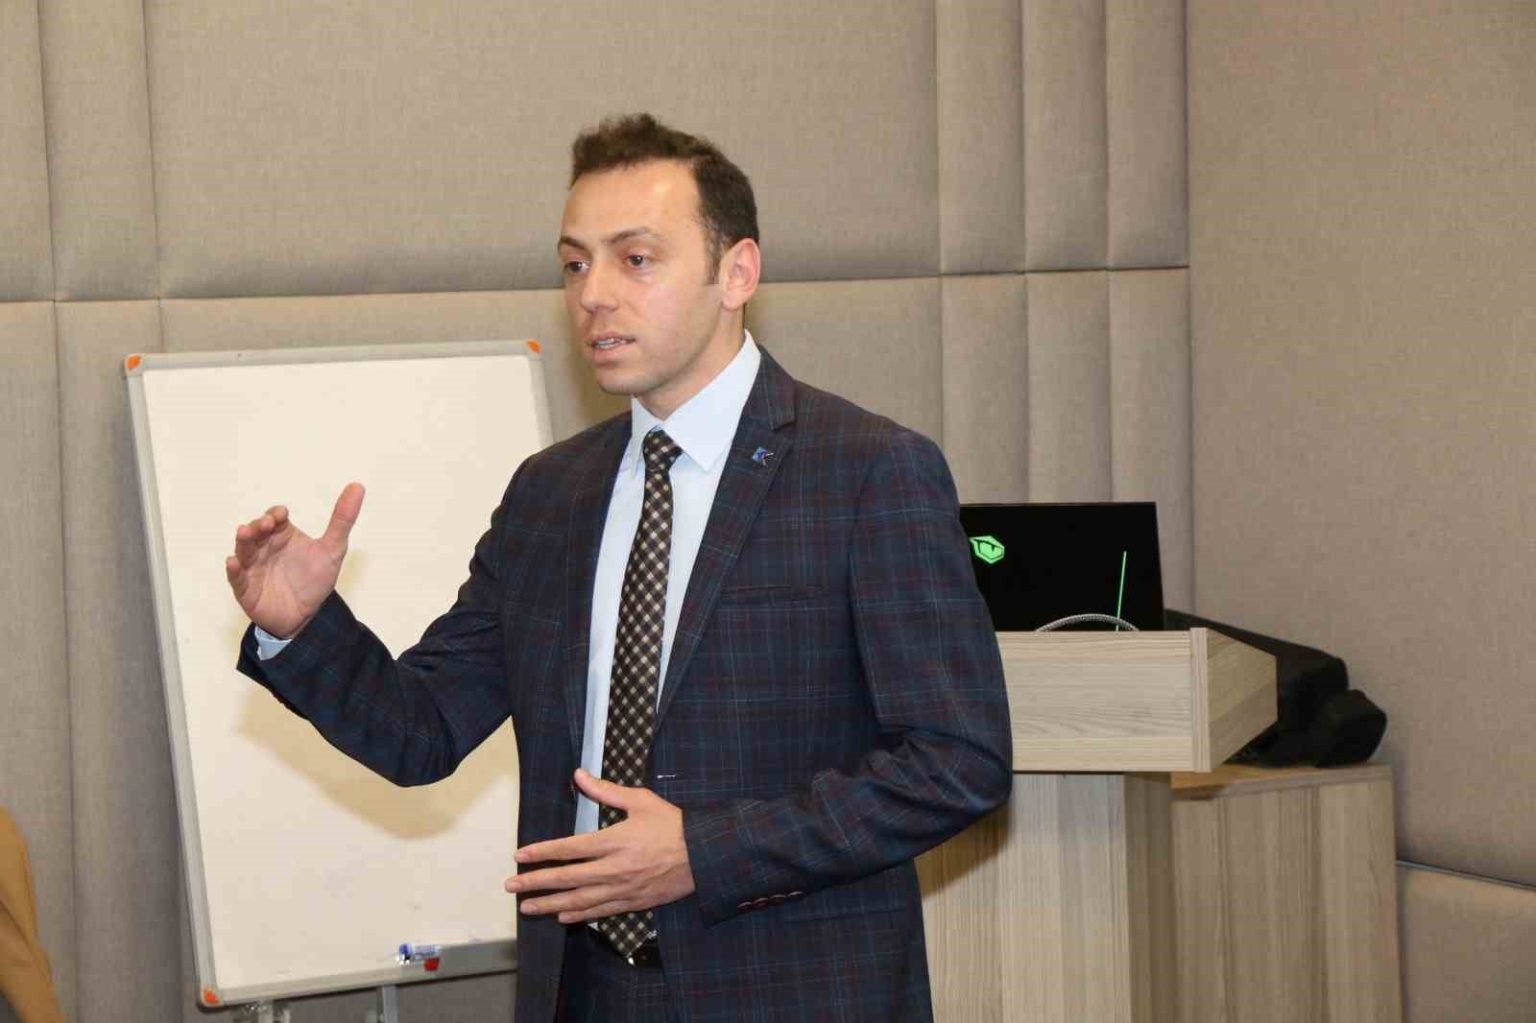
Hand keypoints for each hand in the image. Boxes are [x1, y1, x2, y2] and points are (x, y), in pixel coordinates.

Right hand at [225, 483, 364, 638]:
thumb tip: (358, 486)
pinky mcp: (246, 588)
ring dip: (243, 540)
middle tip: (265, 524)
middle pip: (256, 530)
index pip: (274, 518)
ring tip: (244, 532)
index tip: (282, 515)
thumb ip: (343, 519)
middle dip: (258, 524)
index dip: (275, 514)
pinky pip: (236, 577)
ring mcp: (253, 566)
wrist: (306, 616)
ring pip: (244, 549)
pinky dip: (233, 570)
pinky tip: (233, 562)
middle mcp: (264, 547)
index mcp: (282, 535)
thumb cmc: (314, 580)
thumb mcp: (333, 549)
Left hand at [505, 769, 695, 923]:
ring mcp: (621, 889)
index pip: (568, 848)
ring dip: (548, 904)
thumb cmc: (672, 824)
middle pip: (565, 878)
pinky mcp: (632, 902)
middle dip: (534, 883)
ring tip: (527, 907)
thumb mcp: (640, 800)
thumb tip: (579, 776)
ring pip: (577, 901)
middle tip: (510, 886)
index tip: (520, 856)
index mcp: (613, 840)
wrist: (703, 855)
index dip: (541, 852)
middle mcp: (612, 868)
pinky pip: (598, 912)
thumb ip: (606, 791)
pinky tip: (562, 916)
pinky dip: (577, 915)